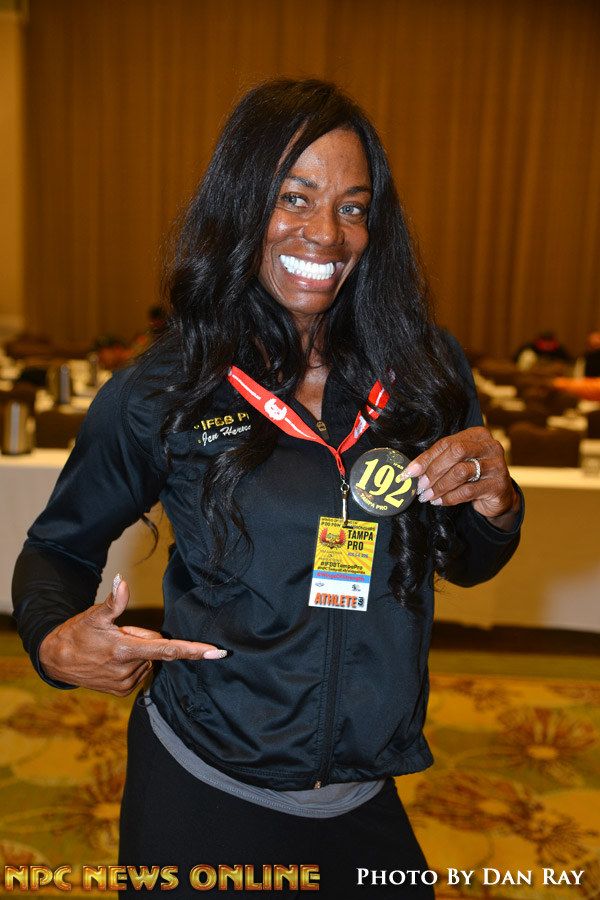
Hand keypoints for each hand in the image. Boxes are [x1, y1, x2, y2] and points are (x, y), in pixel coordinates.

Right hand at [38, 576, 226, 695]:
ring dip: (136, 653)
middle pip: (154, 650)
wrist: (56, 661)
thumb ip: (113, 602)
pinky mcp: (122, 691)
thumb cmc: (77, 634)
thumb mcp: (94, 616)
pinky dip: (132, 664)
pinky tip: (112, 661)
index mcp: (125, 651)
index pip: (168, 650)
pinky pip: (139, 672)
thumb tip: (123, 582)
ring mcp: (125, 684)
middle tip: (119, 634)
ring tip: (112, 648)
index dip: (194, 651)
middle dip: (144, 640)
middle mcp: (128, 671)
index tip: (217, 652)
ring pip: (147, 661)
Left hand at [402, 426, 519, 528]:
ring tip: (427, 495)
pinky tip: (439, 501)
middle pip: (456, 452)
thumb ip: (439, 461)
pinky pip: (468, 491)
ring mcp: (496, 465)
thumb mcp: (458, 462)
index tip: (410, 471)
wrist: (500, 495)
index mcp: (477, 435)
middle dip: (434, 470)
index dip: (426, 458)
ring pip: (461, 472)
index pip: (446, 443)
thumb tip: (412, 470)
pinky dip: (450, 497)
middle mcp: (489, 446)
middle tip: (420, 485)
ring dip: (440, 486)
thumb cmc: (474, 475)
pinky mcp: (498, 485)